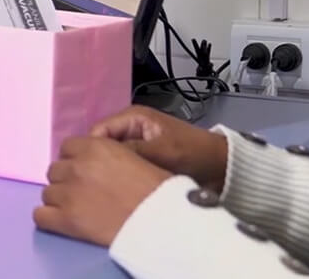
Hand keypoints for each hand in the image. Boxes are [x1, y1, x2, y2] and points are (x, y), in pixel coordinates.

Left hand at [34, 137, 170, 246]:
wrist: (160, 218)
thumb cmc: (155, 188)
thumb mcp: (131, 156)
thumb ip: (106, 154)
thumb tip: (95, 163)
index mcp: (94, 147)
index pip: (66, 148)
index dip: (75, 160)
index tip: (85, 172)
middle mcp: (76, 166)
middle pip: (54, 170)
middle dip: (66, 180)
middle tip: (82, 192)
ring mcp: (68, 193)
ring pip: (47, 192)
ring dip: (59, 199)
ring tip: (76, 209)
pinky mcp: (66, 219)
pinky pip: (40, 216)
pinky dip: (48, 218)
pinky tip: (60, 221)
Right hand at [90, 105, 228, 192]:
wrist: (222, 168)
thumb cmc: (194, 153)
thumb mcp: (163, 151)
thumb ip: (133, 151)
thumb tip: (101, 157)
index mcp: (132, 117)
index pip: (98, 131)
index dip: (90, 150)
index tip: (87, 173)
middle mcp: (130, 128)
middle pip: (102, 144)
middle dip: (98, 162)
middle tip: (94, 184)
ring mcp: (136, 144)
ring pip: (111, 158)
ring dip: (110, 171)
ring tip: (104, 189)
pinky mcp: (142, 160)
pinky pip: (123, 167)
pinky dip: (121, 177)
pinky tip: (117, 191)